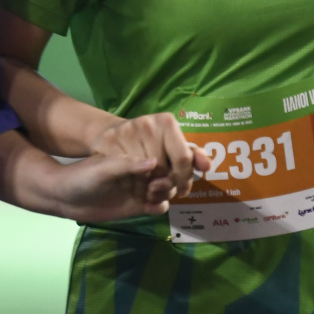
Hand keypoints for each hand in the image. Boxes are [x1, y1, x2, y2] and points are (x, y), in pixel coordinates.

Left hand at [37, 113, 206, 221]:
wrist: (65, 199)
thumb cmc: (80, 177)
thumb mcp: (102, 169)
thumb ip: (127, 166)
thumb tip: (153, 163)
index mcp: (136, 152)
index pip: (168, 152)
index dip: (180, 159)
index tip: (185, 166)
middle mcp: (144, 167)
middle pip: (175, 171)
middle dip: (176, 177)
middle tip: (158, 184)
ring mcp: (143, 186)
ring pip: (170, 189)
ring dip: (168, 192)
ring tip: (151, 194)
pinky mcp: (140, 205)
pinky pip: (160, 205)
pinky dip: (160, 206)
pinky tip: (151, 206)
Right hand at [86, 111, 203, 207]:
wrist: (115, 134)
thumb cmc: (152, 143)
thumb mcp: (174, 147)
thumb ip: (193, 157)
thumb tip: (206, 166)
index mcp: (166, 121)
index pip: (182, 158)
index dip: (184, 179)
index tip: (181, 191)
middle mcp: (146, 123)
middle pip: (162, 169)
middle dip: (165, 186)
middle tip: (163, 192)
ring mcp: (125, 131)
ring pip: (142, 174)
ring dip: (147, 190)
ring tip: (149, 192)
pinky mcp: (107, 142)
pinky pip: (124, 175)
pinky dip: (130, 186)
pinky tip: (134, 187)